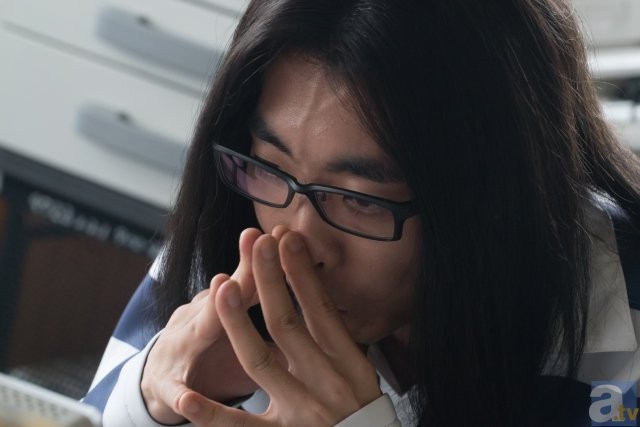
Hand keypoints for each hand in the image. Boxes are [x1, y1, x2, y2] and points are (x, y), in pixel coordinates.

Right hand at [141, 228, 279, 423]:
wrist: (156, 379)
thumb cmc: (203, 346)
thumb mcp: (229, 323)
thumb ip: (263, 308)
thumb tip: (305, 284)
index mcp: (220, 310)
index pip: (249, 280)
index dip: (269, 259)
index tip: (286, 232)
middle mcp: (200, 322)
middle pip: (229, 291)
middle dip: (246, 268)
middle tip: (262, 239)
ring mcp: (182, 352)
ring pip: (199, 330)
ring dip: (214, 309)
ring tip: (224, 285)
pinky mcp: (168, 387)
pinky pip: (175, 393)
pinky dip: (181, 395)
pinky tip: (188, 400)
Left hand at [178, 228, 381, 425]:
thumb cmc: (360, 408)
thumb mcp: (361, 372)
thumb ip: (338, 339)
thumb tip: (314, 292)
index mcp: (348, 364)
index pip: (321, 309)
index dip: (302, 273)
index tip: (287, 238)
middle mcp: (325, 383)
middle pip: (288, 324)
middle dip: (270, 279)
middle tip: (257, 242)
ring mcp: (300, 411)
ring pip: (260, 362)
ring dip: (238, 323)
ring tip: (222, 287)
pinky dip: (212, 415)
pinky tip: (187, 399)